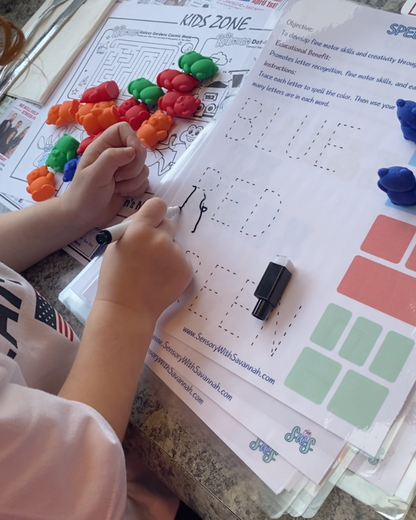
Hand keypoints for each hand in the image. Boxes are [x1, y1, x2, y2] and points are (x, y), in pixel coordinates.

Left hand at [61, 122, 148, 229]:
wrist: (83, 217)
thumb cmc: (84, 194)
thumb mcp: (94, 174)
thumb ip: (112, 158)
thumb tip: (133, 150)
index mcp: (103, 147)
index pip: (124, 129)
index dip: (132, 139)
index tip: (134, 155)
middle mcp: (115, 155)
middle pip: (139, 149)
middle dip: (133, 166)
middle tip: (117, 177)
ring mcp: (124, 170)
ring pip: (143, 167)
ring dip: (134, 180)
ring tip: (117, 187)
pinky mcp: (130, 183)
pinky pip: (144, 181)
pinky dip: (136, 189)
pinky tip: (122, 193)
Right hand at [96, 198, 192, 325]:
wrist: (127, 310)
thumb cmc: (115, 279)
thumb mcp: (115, 246)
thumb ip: (133, 228)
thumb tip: (148, 216)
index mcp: (139, 231)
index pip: (158, 205)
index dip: (155, 212)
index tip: (153, 219)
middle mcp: (160, 239)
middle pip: (169, 224)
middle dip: (160, 233)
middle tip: (149, 250)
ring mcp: (176, 255)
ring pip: (175, 244)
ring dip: (166, 252)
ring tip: (151, 271)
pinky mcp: (186, 269)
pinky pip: (181, 260)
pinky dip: (173, 267)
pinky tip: (159, 279)